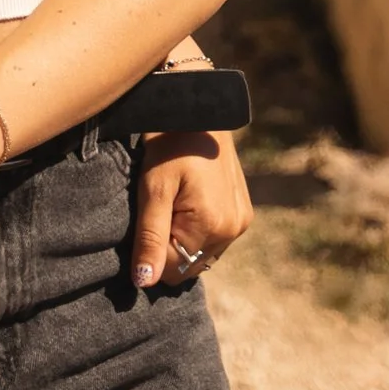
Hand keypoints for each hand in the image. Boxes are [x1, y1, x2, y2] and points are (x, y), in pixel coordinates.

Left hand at [129, 130, 251, 289]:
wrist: (198, 107)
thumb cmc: (170, 144)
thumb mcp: (153, 189)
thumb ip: (150, 237)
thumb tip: (145, 282)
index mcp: (213, 225)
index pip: (172, 269)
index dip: (151, 250)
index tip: (145, 220)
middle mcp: (233, 230)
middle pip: (189, 265)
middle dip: (169, 246)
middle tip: (161, 207)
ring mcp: (241, 222)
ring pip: (201, 255)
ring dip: (184, 238)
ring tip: (176, 201)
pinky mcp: (244, 214)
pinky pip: (214, 240)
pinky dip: (198, 230)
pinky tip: (190, 202)